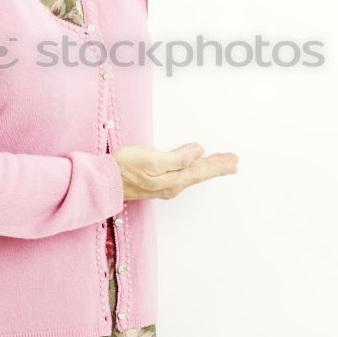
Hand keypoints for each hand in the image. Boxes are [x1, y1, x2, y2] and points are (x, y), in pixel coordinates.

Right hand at [111, 142, 238, 201]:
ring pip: (192, 174)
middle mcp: (172, 185)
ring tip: (220, 163)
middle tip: (234, 161)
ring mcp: (164, 186)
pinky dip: (194, 168)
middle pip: (200, 173)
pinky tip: (195, 166)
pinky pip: (182, 174)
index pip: (203, 170)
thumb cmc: (124, 168)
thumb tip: (199, 151)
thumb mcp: (153, 159)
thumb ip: (179, 156)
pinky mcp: (156, 183)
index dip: (219, 164)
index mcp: (175, 179)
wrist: (103, 182)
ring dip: (207, 167)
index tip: (234, 159)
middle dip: (218, 166)